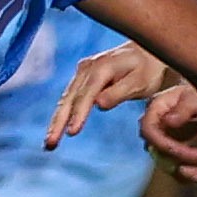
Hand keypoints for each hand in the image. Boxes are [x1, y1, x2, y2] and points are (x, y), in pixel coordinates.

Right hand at [48, 46, 176, 149]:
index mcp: (102, 68)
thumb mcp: (140, 82)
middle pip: (69, 98)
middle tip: (50, 143)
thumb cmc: (147, 69)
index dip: (78, 114)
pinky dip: (62, 113)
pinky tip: (57, 129)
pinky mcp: (82, 77)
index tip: (71, 132)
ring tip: (49, 143)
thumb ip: (119, 93)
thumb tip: (99, 104)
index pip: (86, 94)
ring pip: (66, 99)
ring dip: (57, 121)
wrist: (146, 52)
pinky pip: (70, 97)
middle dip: (58, 122)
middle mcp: (87, 67)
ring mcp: (82, 71)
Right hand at [142, 81, 196, 181]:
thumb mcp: (196, 98)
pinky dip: (186, 174)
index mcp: (155, 110)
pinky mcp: (172, 150)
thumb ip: (184, 109)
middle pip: (158, 150)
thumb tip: (169, 121)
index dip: (162, 144)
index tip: (183, 151)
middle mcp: (155, 127)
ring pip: (165, 162)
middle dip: (180, 158)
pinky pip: (175, 166)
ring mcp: (162, 140)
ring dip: (183, 172)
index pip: (149, 131)